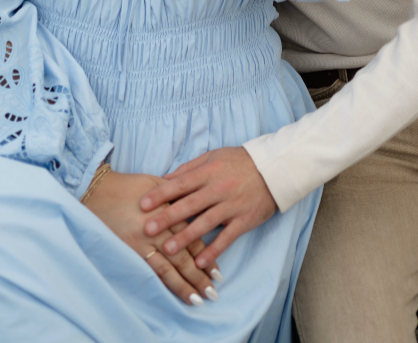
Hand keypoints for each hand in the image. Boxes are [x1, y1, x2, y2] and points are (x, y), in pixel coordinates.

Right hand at [83, 170, 217, 305]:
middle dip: (200, 275)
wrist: (100, 190)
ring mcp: (146, 240)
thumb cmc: (130, 186)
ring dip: (186, 284)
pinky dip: (167, 282)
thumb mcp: (158, 184)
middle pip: (185, 255)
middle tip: (214, 291)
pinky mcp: (133, 249)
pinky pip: (153, 269)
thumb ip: (177, 195)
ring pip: (171, 267)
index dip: (207, 254)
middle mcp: (161, 228)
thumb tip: (196, 203)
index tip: (218, 271)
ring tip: (199, 298)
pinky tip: (176, 291)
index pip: (194, 236)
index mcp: (170, 209)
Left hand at [139, 147, 277, 271]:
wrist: (274, 169)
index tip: (142, 204)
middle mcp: (219, 189)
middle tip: (147, 229)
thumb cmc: (240, 162)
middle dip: (167, 217)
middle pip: (189, 204)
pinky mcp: (244, 220)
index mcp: (210, 172)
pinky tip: (199, 261)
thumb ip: (190, 168)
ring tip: (167, 249)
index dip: (161, 194)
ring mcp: (232, 206)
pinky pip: (227, 237)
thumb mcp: (214, 156)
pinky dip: (214, 250)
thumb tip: (165, 178)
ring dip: (186, 237)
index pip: (181, 183)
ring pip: (206, 223)